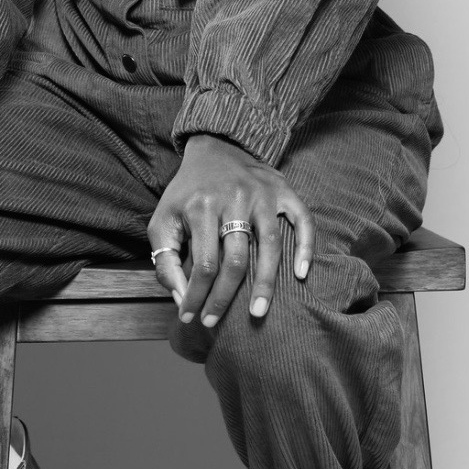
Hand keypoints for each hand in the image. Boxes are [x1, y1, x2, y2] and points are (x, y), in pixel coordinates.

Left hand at [147, 134, 314, 329]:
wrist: (215, 147)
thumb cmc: (187, 192)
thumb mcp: (163, 220)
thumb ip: (165, 260)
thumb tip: (181, 298)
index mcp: (201, 206)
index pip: (203, 264)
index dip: (197, 296)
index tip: (190, 317)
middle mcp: (234, 199)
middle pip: (236, 259)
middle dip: (225, 297)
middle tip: (216, 322)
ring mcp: (263, 194)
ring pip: (270, 245)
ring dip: (266, 283)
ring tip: (258, 312)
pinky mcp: (283, 190)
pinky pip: (302, 219)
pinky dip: (306, 246)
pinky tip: (302, 274)